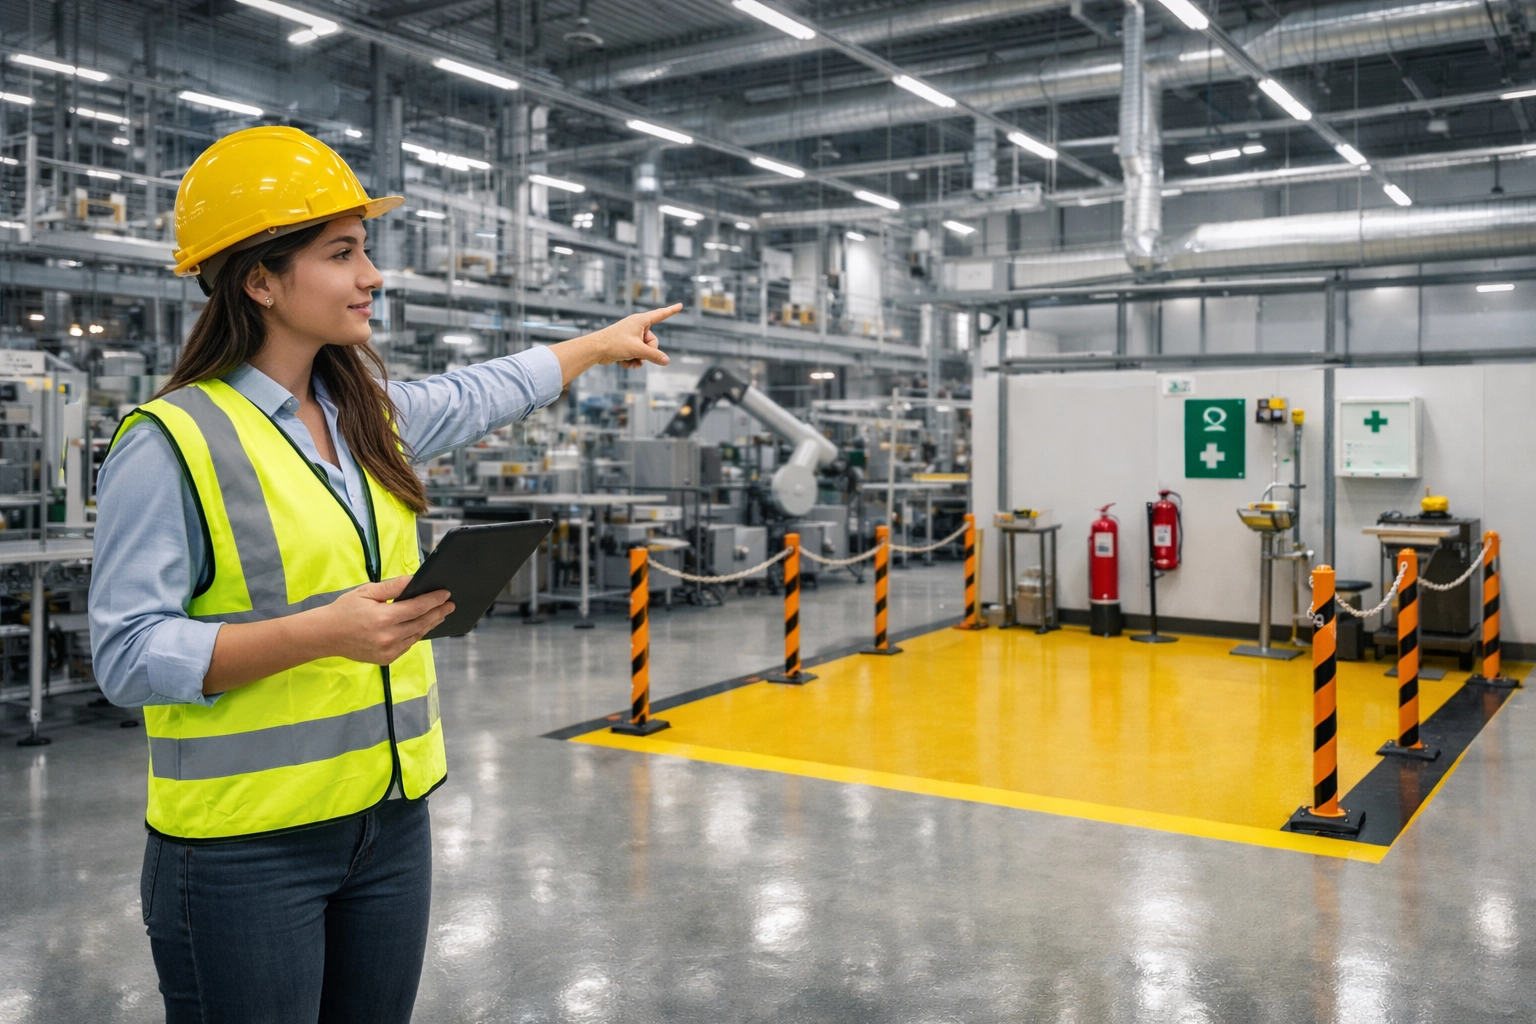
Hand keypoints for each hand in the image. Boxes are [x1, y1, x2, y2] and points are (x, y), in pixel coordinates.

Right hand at [314, 576, 454, 665]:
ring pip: (417, 636)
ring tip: (440, 614)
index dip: (434, 600)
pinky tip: (422, 626)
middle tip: (450, 604)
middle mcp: (388, 637)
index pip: (417, 608)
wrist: (326, 635)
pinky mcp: (386, 659)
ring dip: (430, 624)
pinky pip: (407, 645)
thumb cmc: (345, 610)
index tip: (446, 594)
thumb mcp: (367, 592)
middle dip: (438, 612)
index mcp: (383, 618)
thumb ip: (392, 587)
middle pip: (421, 623)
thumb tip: (414, 580)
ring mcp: (388, 650)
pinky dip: (416, 635)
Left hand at [553, 304, 678, 382]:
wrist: (595, 350)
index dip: (671, 311)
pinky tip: (623, 363)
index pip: (660, 315)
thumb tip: (667, 361)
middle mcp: (636, 327)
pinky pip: (636, 354)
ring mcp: (631, 336)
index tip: (680, 305)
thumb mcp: (637, 350)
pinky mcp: (625, 345)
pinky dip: (631, 360)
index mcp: (640, 321)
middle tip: (638, 355)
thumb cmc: (614, 344)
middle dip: (647, 352)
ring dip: (639, 359)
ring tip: (630, 362)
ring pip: (644, 351)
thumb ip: (654, 356)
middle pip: (653, 342)